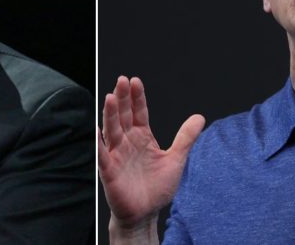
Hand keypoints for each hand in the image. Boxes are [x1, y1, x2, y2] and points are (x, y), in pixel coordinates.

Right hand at [97, 76, 204, 241]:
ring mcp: (116, 155)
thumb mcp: (175, 159)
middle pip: (123, 116)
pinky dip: (98, 145)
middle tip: (121, 80)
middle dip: (122, 98)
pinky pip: (102, 156)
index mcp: (142, 137)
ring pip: (112, 131)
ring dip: (110, 115)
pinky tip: (95, 132)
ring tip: (109, 98)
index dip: (137, 97)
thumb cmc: (157, 188)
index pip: (138, 112)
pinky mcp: (109, 171)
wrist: (145, 214)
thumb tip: (199, 117)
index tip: (135, 81)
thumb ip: (185, 138)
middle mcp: (127, 142)